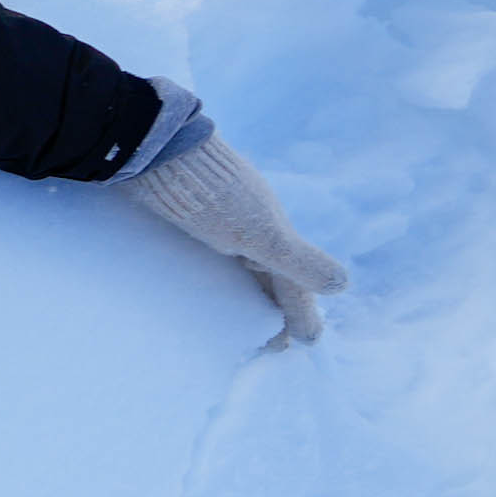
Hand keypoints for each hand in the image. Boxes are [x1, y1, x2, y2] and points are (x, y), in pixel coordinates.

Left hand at [115, 90, 347, 343]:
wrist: (152, 152)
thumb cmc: (207, 197)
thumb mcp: (257, 233)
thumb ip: (297, 259)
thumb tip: (343, 286)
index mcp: (268, 232)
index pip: (292, 281)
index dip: (300, 311)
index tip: (306, 342)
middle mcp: (244, 227)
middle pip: (266, 275)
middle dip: (276, 306)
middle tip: (276, 343)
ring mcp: (212, 223)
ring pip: (238, 267)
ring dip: (246, 295)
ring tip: (243, 325)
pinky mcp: (180, 222)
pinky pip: (204, 260)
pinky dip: (214, 281)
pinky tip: (201, 291)